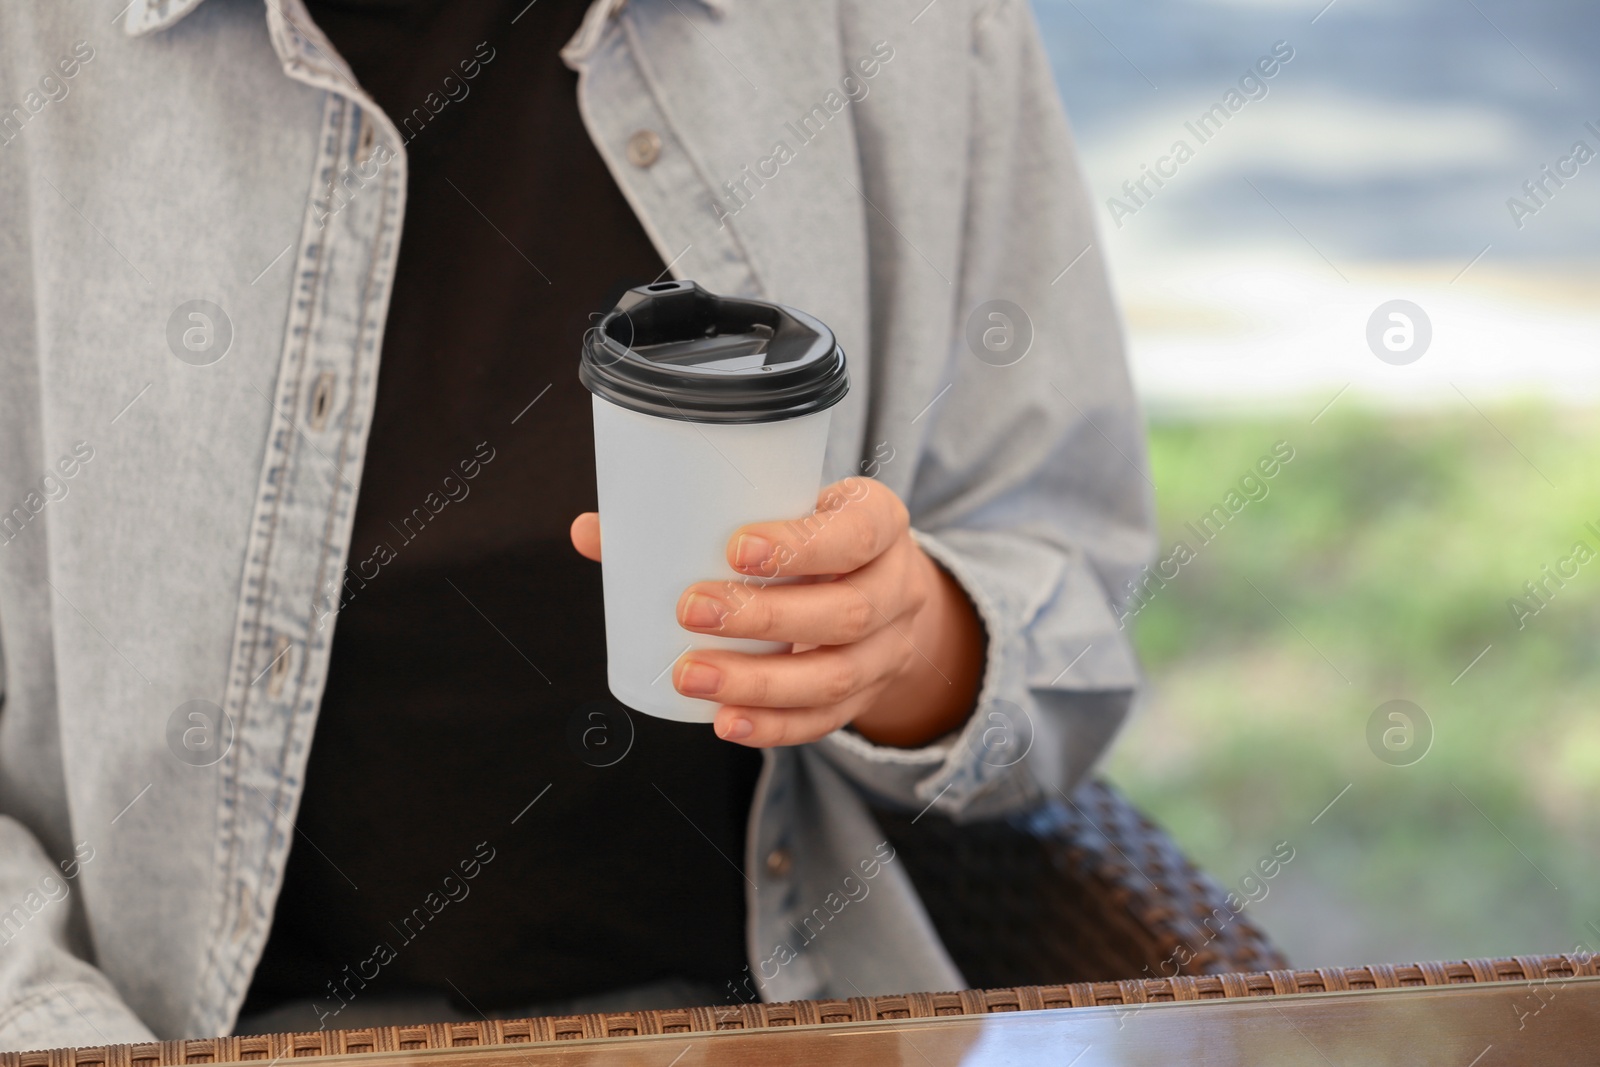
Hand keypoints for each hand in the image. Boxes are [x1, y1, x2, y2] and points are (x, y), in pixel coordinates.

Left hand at [569, 477, 984, 747]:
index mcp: (882, 522)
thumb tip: (591, 531)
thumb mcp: (787, 507)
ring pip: (833, 676)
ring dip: (758, 682)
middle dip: (764, 617)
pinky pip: (826, 722)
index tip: (735, 548)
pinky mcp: (866, 696)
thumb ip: (700, 512)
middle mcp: (897, 587)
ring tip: (690, 676)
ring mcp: (887, 650)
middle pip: (846, 613)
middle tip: (691, 611)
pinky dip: (775, 728)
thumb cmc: (815, 533)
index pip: (857, 533)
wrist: (883, 583)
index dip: (803, 545)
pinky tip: (727, 725)